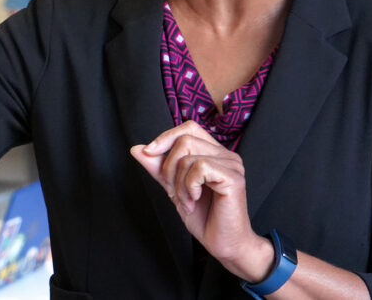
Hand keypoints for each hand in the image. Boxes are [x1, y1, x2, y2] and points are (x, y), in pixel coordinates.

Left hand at [130, 121, 270, 281]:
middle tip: (173, 191)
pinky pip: (200, 167)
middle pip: (185, 138)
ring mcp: (232, 164)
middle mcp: (226, 154)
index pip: (188, 127)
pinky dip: (189, 186)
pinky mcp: (234, 178)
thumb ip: (158, 168)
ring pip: (189, 155)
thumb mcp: (174, 188)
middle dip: (168, 166)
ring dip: (179, 182)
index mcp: (214, 153)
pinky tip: (195, 200)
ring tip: (187, 201)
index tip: (148, 153)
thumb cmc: (204, 218)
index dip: (165, 137)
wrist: (223, 244)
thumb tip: (137, 149)